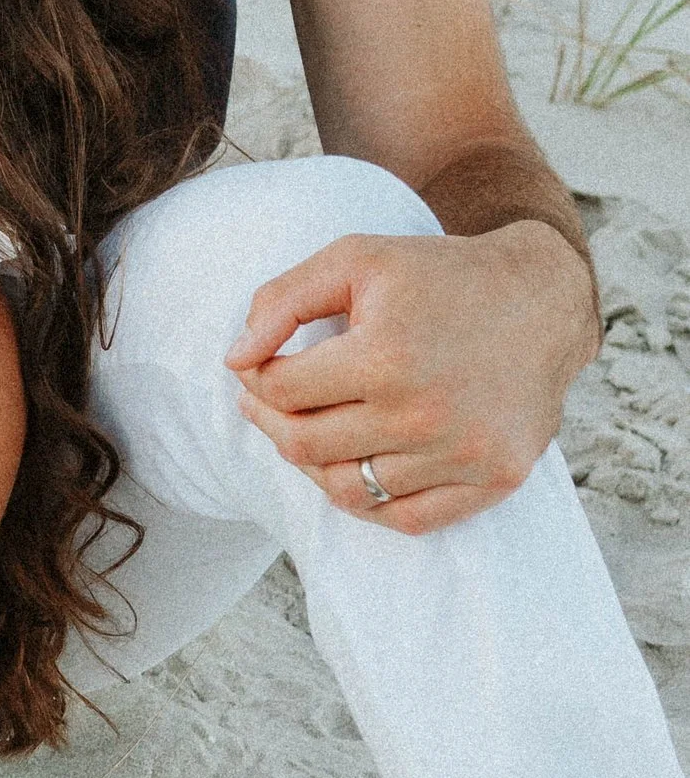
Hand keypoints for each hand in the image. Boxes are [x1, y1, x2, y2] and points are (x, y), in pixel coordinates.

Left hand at [227, 219, 598, 533]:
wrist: (543, 299)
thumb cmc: (439, 276)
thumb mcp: (355, 259)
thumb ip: (282, 301)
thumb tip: (235, 358)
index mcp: (387, 356)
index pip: (282, 390)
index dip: (256, 377)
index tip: (257, 366)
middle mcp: (426, 414)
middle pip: (306, 445)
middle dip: (271, 422)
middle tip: (266, 402)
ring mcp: (464, 454)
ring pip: (348, 489)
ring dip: (314, 463)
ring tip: (308, 429)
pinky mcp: (495, 480)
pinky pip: (406, 518)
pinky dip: (368, 501)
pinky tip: (354, 463)